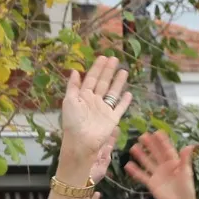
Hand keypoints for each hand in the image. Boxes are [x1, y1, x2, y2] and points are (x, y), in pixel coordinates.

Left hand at [56, 55, 132, 180]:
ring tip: (124, 71)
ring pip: (113, 92)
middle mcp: (94, 101)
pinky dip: (125, 101)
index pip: (92, 78)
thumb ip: (73, 86)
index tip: (102, 57)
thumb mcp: (69, 101)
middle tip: (114, 58)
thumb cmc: (72, 122)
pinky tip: (129, 93)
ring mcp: (104, 109)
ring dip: (118, 82)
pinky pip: (120, 108)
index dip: (97, 68)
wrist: (81, 142)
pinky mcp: (112, 118)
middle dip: (108, 70)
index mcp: (83, 96)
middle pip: (103, 82)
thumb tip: (75, 70)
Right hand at [123, 128, 198, 198]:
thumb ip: (185, 159)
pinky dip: (135, 171)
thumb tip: (189, 145)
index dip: (162, 141)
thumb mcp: (186, 173)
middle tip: (142, 136)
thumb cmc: (186, 189)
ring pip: (147, 162)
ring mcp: (157, 175)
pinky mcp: (151, 184)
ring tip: (133, 147)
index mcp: (174, 162)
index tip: (157, 132)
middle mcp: (164, 167)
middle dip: (150, 145)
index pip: (167, 149)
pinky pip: (142, 176)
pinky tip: (128, 165)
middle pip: (156, 153)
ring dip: (141, 155)